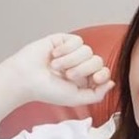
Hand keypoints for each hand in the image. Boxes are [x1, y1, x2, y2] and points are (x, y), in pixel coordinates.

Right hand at [0, 33, 115, 106]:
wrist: (26, 78)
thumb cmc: (47, 90)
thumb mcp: (76, 98)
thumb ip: (97, 94)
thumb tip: (112, 83)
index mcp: (85, 79)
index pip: (104, 72)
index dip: (103, 74)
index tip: (95, 79)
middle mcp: (80, 64)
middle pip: (97, 60)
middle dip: (83, 69)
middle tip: (67, 76)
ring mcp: (72, 52)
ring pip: (87, 50)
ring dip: (71, 60)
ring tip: (56, 67)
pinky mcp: (63, 40)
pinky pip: (76, 40)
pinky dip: (66, 49)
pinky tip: (54, 55)